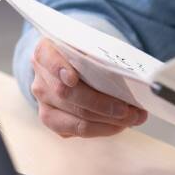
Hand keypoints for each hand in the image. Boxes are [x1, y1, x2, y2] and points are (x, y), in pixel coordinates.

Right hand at [29, 39, 146, 138]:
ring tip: (133, 118)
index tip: (72, 79)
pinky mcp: (53, 120)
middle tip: (129, 109)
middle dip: (102, 104)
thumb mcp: (89, 44)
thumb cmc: (86, 52)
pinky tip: (121, 124)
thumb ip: (98, 54)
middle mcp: (40, 78)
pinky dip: (103, 128)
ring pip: (75, 118)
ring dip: (108, 121)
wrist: (73, 63)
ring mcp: (43, 102)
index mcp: (45, 52)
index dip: (58, 68)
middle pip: (67, 95)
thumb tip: (127, 74)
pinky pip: (78, 130)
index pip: (47, 58)